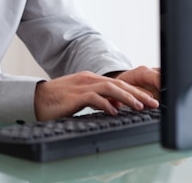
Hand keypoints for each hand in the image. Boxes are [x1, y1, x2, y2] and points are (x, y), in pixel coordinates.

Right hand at [34, 68, 158, 120]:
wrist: (38, 99)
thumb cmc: (59, 100)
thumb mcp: (82, 98)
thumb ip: (98, 99)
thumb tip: (116, 106)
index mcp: (92, 79)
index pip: (118, 83)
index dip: (135, 92)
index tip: (149, 100)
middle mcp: (89, 79)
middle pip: (118, 84)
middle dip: (137, 93)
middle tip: (153, 102)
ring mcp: (82, 86)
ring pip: (110, 88)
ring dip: (127, 97)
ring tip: (139, 107)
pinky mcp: (75, 96)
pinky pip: (94, 98)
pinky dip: (106, 104)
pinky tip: (115, 112)